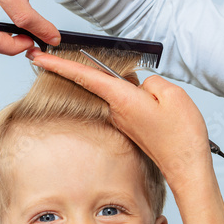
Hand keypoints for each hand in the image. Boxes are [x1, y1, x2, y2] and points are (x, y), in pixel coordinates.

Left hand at [29, 48, 223, 223]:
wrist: (186, 166)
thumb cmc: (181, 134)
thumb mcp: (172, 94)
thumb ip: (151, 81)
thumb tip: (140, 84)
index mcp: (122, 99)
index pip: (84, 76)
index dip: (58, 64)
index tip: (37, 57)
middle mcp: (117, 111)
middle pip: (107, 82)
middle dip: (116, 76)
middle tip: (131, 79)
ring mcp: (123, 121)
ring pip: (124, 93)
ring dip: (137, 91)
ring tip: (163, 106)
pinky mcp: (131, 127)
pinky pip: (131, 105)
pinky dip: (141, 101)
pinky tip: (159, 111)